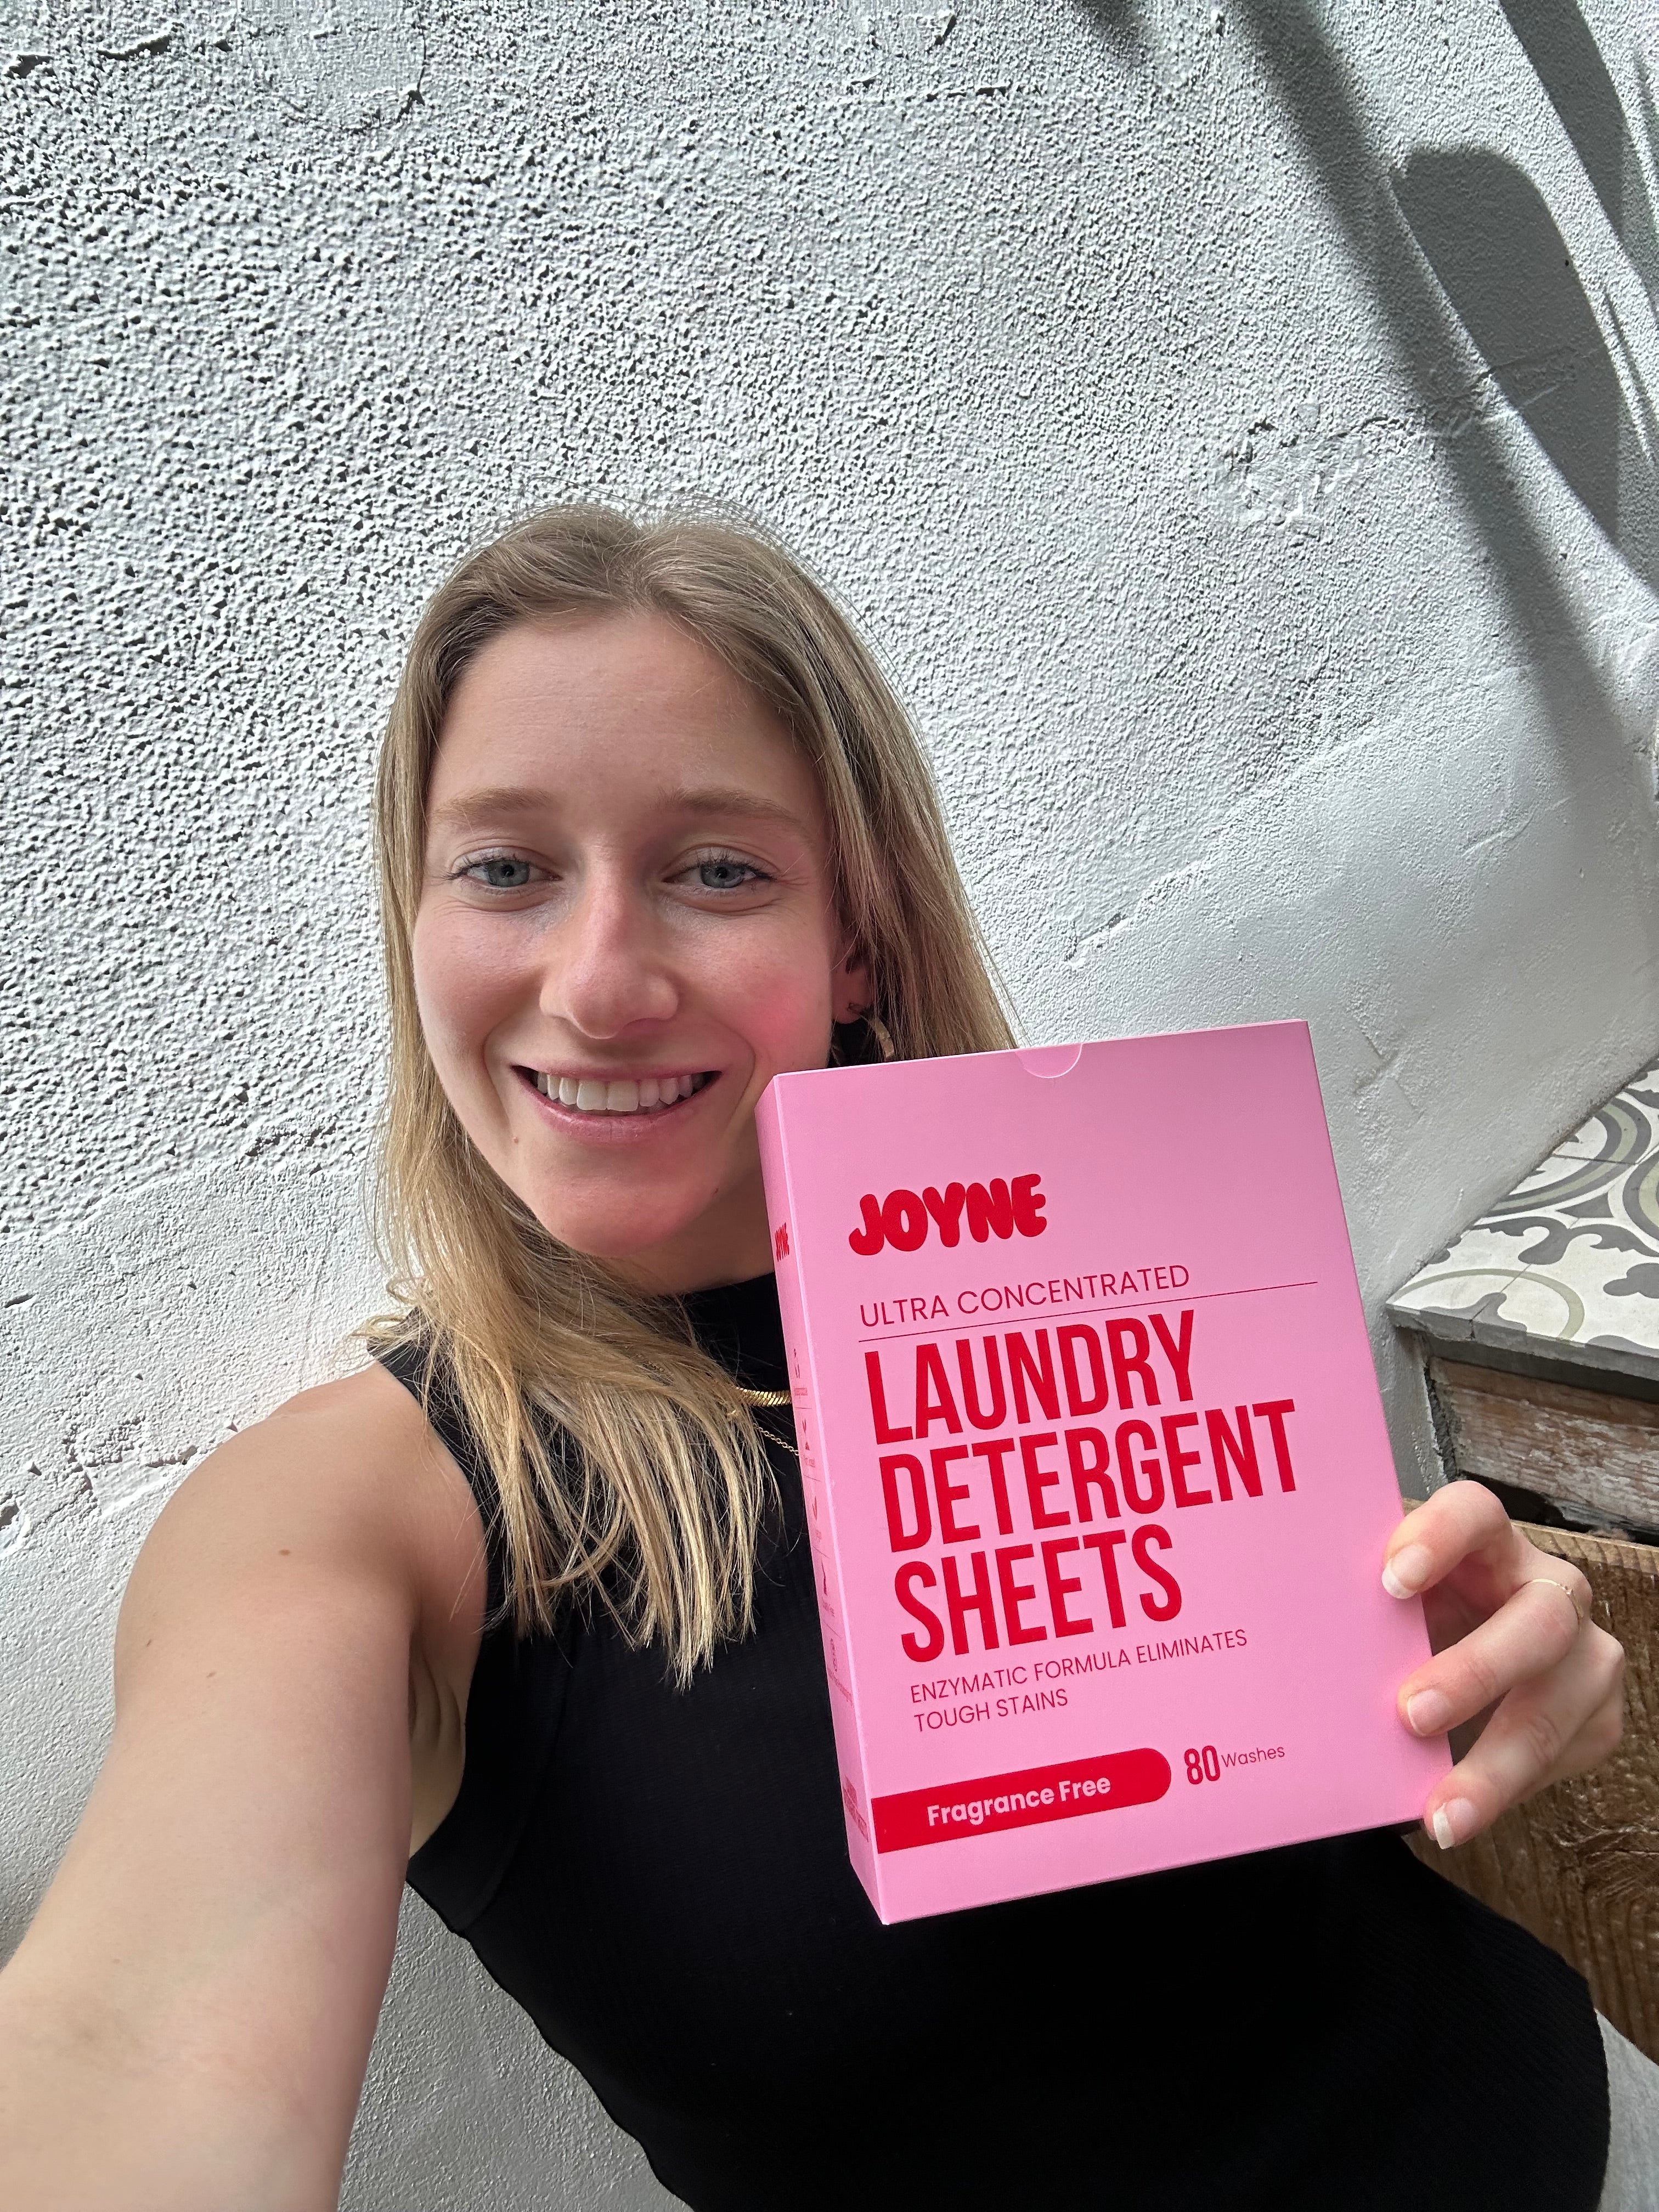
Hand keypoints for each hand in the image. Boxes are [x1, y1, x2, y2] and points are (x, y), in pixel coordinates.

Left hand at [1383, 1478, 1624, 1850]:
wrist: (1467, 1664)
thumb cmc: (1409, 1622)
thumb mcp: (1386, 1603)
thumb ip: (1352, 1604)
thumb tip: (1256, 1628)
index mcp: (1487, 1542)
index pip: (1475, 1511)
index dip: (1440, 1537)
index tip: (1390, 1579)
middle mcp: (1546, 1588)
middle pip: (1537, 1620)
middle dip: (1477, 1671)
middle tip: (1410, 1713)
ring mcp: (1582, 1650)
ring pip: (1558, 1703)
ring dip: (1497, 1764)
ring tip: (1441, 1814)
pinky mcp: (1595, 1712)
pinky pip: (1564, 1756)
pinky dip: (1511, 1792)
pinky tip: (1461, 1815)